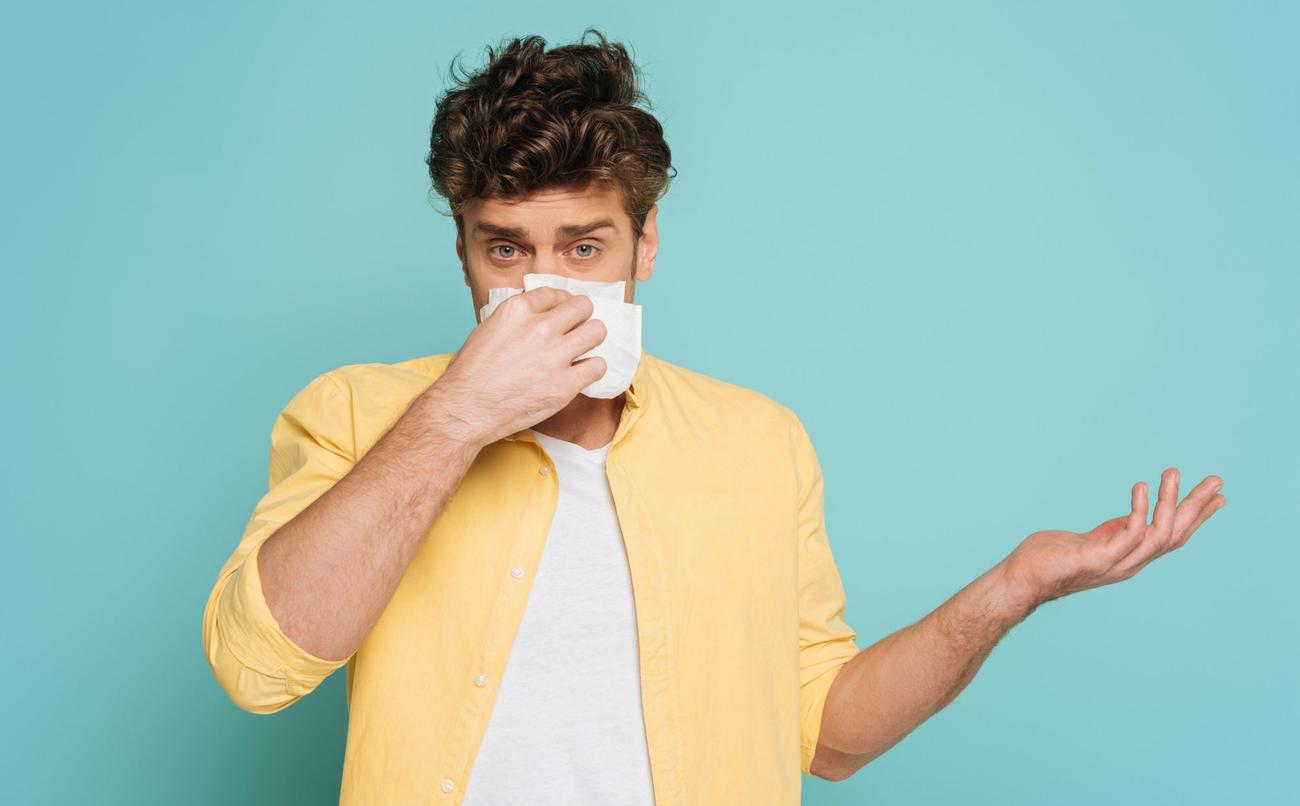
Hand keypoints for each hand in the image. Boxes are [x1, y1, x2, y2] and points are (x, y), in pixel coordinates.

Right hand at [427, 287, 607, 446]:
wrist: (466, 409)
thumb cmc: (470, 373)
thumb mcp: (488, 329)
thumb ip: (517, 319)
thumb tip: (540, 316)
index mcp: (517, 310)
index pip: (554, 293)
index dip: (560, 304)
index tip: (560, 314)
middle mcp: (539, 328)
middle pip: (583, 307)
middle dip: (581, 317)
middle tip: (575, 330)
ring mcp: (554, 356)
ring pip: (597, 332)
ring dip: (591, 340)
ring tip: (581, 350)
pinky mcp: (564, 385)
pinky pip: (598, 366)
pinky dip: (591, 369)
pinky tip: (579, 373)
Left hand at [996, 468, 1225, 613]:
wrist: (1020, 579)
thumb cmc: (1049, 558)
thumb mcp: (1090, 541)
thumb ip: (1114, 532)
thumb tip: (1135, 519)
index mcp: (1129, 557)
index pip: (1172, 537)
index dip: (1196, 517)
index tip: (1218, 496)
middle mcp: (1129, 564)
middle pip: (1175, 536)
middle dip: (1196, 508)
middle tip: (1216, 480)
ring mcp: (1115, 564)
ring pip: (1157, 534)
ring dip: (1170, 502)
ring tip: (1174, 473)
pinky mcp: (1097, 560)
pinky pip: (1128, 534)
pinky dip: (1138, 510)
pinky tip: (1141, 487)